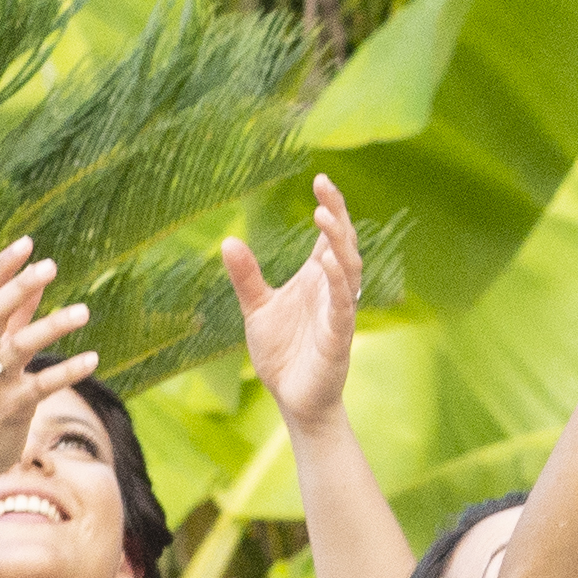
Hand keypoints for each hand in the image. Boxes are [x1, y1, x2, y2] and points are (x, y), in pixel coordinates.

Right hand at [0, 239, 96, 483]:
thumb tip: (38, 279)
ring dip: (52, 326)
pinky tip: (93, 358)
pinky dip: (68, 370)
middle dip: (18, 287)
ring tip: (85, 311)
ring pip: (18, 347)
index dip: (2, 268)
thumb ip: (16, 318)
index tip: (27, 242)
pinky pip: (42, 385)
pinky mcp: (12, 408)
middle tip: (50, 265)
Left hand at [225, 176, 365, 431]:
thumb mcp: (256, 308)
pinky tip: (327, 263)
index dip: (331, 208)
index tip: (320, 180)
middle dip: (338, 216)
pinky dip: (339, 284)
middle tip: (324, 189)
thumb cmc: (282, 353)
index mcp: (317, 279)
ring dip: (339, 244)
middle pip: (344, 245)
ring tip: (324, 218)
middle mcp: (332, 290)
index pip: (330, 237)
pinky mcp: (338, 337)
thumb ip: (246, 276)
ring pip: (349, 270)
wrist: (292, 397)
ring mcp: (338, 312)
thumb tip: (228, 240)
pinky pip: (343, 306)